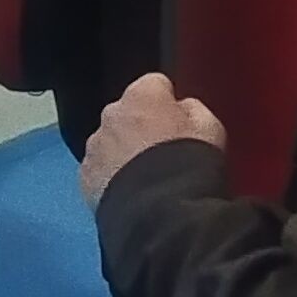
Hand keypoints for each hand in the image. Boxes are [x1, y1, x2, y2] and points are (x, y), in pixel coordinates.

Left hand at [81, 73, 224, 204]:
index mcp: (143, 94)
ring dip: (124, 153)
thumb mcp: (211, 128)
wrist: (159, 212)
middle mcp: (112, 113)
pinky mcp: (85, 176)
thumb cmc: (187, 166)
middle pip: (127, 112)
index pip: (155, 85)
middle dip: (141, 127)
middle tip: (163, 154)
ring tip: (148, 179)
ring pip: (110, 141)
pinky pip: (98, 170)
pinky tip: (133, 194)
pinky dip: (110, 178)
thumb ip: (193, 110)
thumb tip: (183, 109)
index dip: (169, 103)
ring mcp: (95, 145)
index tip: (179, 121)